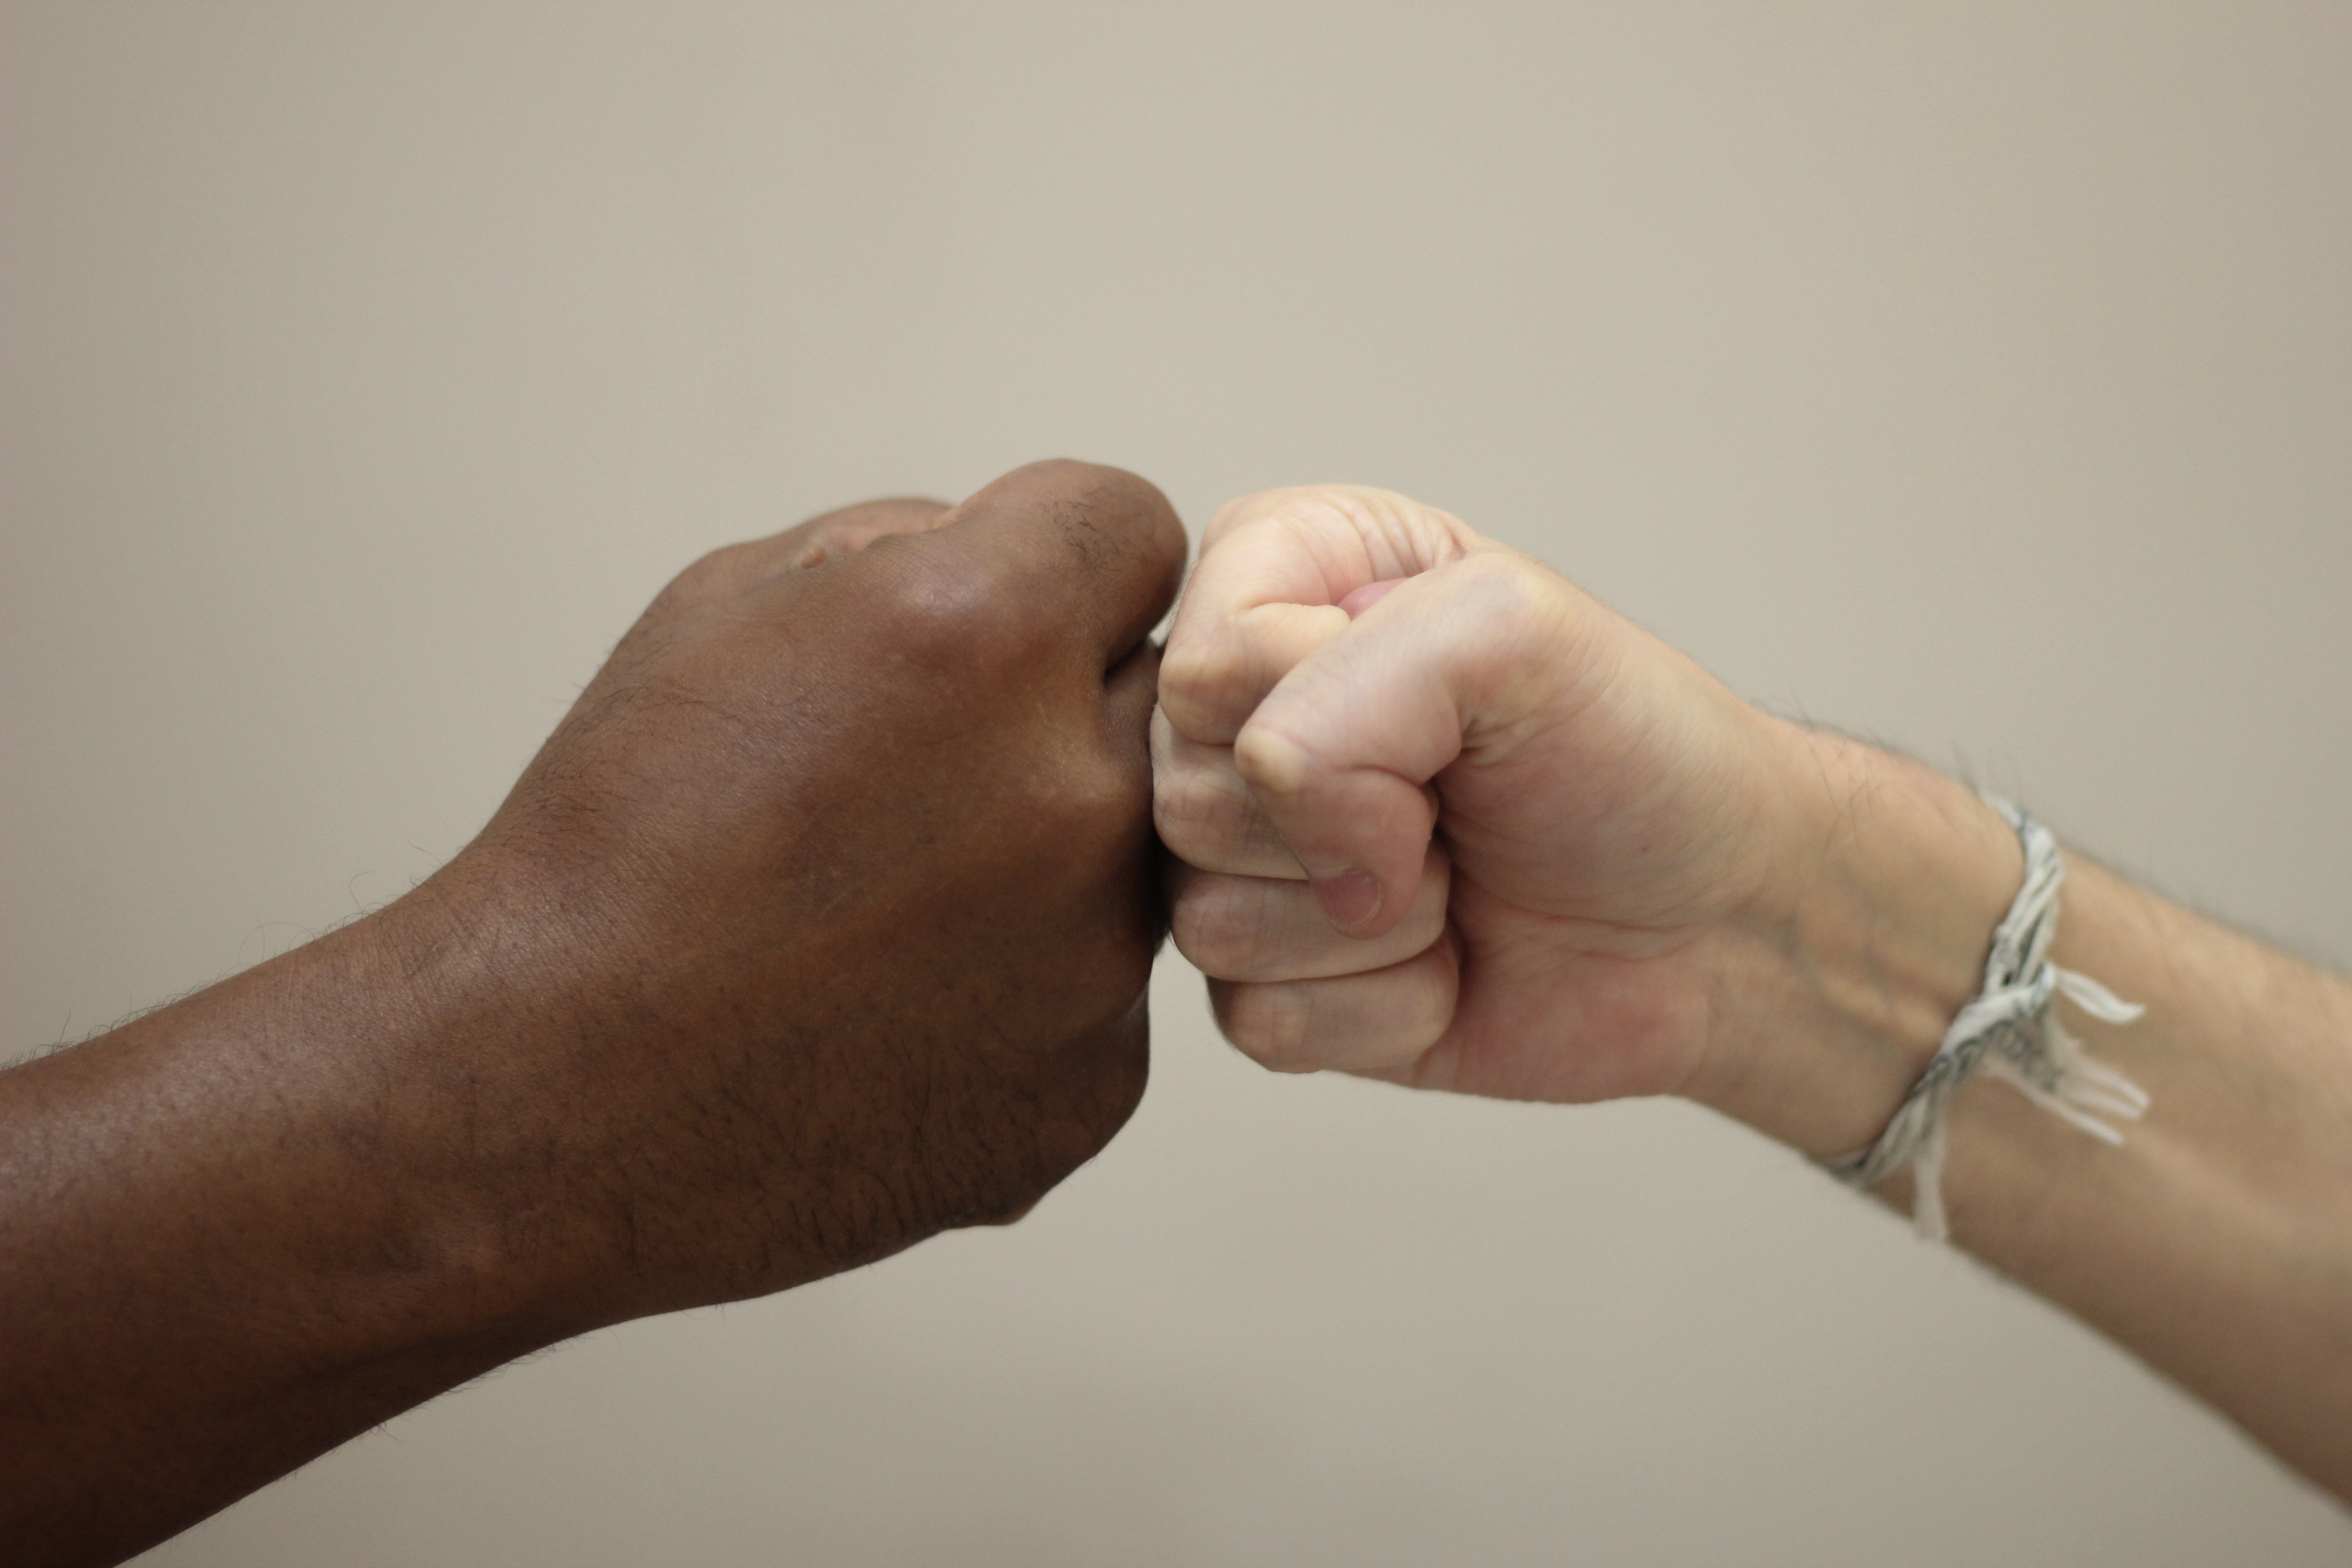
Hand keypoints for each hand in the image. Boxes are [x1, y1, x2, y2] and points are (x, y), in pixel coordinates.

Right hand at [431, 459, 1184, 1318]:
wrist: (545, 1093)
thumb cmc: (617, 837)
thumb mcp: (724, 607)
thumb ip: (907, 546)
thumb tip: (1018, 558)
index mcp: (979, 633)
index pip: (1128, 524)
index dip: (1056, 556)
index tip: (1004, 607)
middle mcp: (1072, 792)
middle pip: (1149, 687)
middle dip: (1056, 699)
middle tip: (920, 766)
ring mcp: (1100, 956)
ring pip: (1140, 843)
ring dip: (1052, 842)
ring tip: (892, 898)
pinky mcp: (1098, 1083)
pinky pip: (1105, 983)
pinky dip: (1027, 981)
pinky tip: (892, 1009)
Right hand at [1154, 484, 2014, 1148]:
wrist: (1721, 919)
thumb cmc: (1635, 753)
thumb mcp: (1513, 632)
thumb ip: (1349, 680)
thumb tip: (1285, 821)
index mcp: (1279, 582)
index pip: (1197, 661)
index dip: (1318, 705)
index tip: (1445, 711)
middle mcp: (1245, 715)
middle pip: (1185, 795)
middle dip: (1353, 820)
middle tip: (1456, 802)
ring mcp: (1249, 857)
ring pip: (1203, 918)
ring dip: (1373, 922)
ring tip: (1455, 877)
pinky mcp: (1273, 983)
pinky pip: (1253, 1020)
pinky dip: (1379, 1007)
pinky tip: (1446, 965)